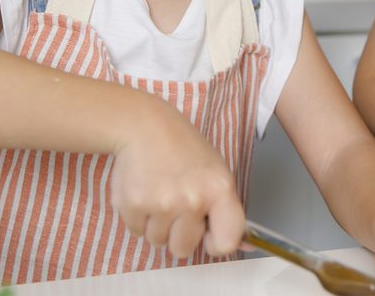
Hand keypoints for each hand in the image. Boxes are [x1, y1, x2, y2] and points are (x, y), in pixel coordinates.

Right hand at [110, 103, 243, 257]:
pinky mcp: (134, 205)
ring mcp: (162, 204)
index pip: (227, 242)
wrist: (144, 125)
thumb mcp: (215, 171)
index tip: (207, 234)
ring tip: (159, 193)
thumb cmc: (183, 147)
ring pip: (158, 241)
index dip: (216, 242)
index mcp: (219, 189)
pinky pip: (136, 231)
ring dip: (157, 224)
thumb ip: (224, 209)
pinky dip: (138, 217)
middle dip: (178, 234)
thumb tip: (241, 245)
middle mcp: (193, 200)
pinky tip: (144, 190)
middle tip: (176, 206)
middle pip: (184, 249)